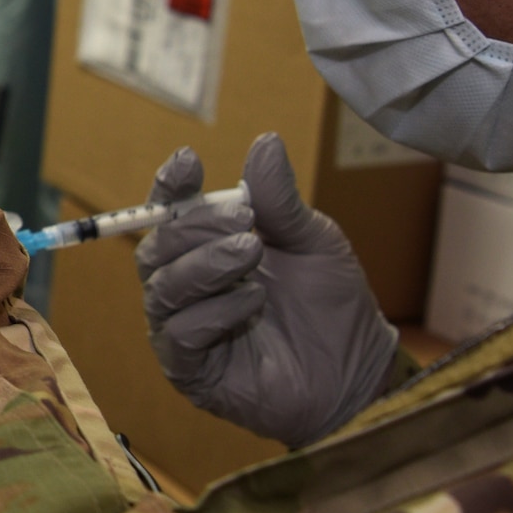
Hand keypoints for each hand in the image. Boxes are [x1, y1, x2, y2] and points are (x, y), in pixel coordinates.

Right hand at [134, 134, 398, 446]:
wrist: (356, 369)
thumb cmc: (329, 303)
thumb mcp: (311, 240)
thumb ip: (279, 200)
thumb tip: (266, 141)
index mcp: (205, 248)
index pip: (169, 212)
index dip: (170, 185)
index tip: (190, 162)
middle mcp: (185, 286)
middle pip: (156, 246)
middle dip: (197, 226)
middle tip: (246, 218)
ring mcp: (184, 329)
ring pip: (163, 287)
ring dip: (207, 263)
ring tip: (253, 252)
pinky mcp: (192, 371)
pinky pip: (179, 334)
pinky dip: (215, 311)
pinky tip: (254, 302)